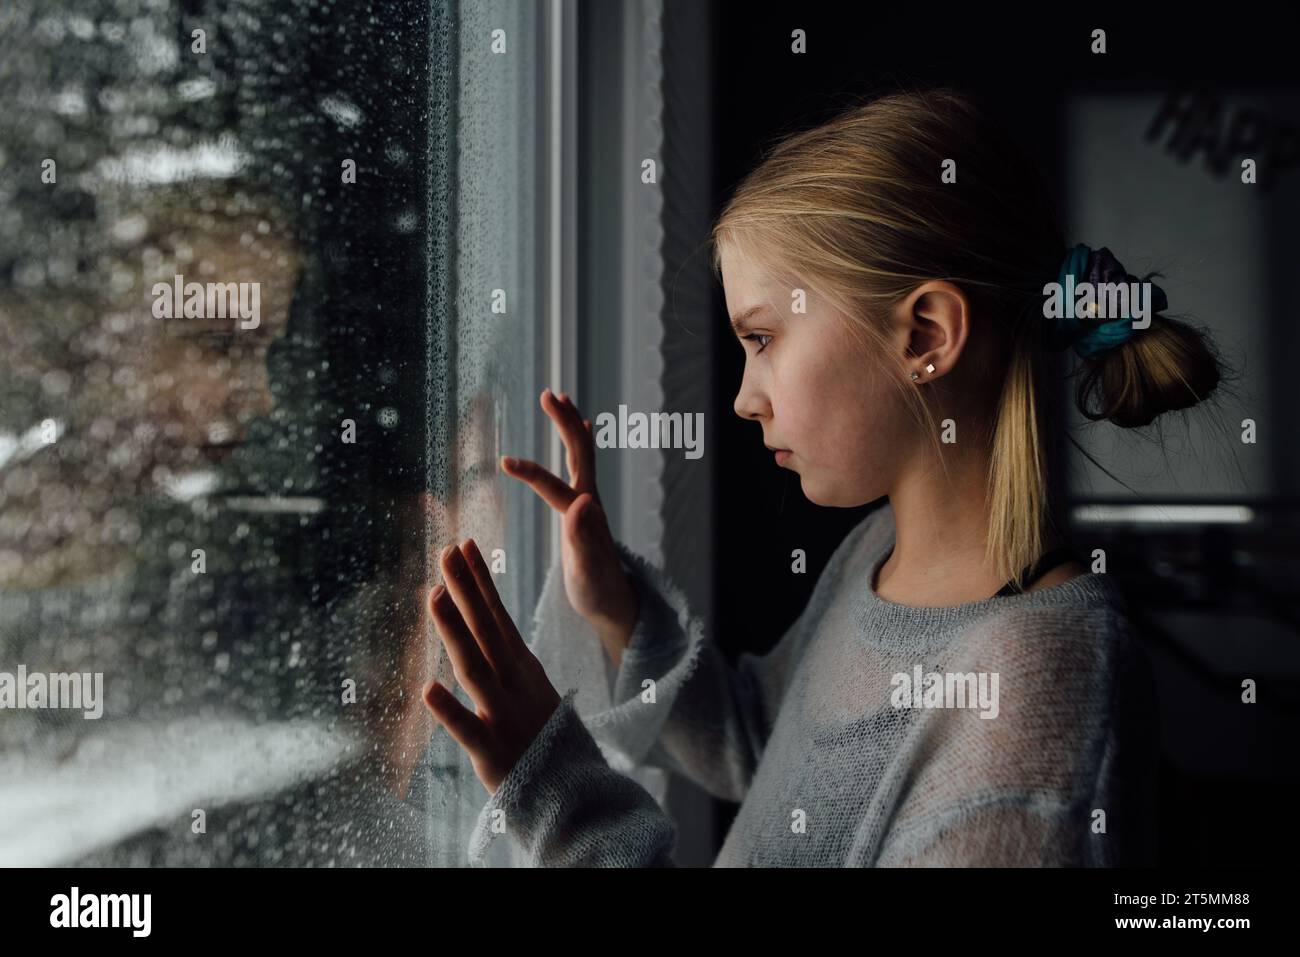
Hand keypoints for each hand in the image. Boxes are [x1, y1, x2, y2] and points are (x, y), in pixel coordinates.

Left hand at [422, 538, 561, 795]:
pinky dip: (449, 709)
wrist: (577, 797)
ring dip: (453, 630)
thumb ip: (510, 660)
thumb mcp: (534, 691)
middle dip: (466, 588)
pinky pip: (468, 729)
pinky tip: (427, 688)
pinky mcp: (493, 752)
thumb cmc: (547, 742)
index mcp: (523, 670)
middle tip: (447, 550)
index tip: (465, 545)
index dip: (480, 581)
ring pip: (475, 666)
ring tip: (433, 595)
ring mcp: (504, 716)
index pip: (498, 616)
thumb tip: (492, 627)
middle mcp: (515, 685)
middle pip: (486, 630)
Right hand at [501, 388, 638, 661]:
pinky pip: (583, 465)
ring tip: (559, 397)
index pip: (555, 486)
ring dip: (570, 424)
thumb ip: (585, 538)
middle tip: (548, 393)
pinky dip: (578, 442)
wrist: (615, 604)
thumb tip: (584, 503)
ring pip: (582, 454)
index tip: (503, 461)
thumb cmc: (598, 592)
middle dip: (563, 422)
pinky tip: (579, 431)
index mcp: (584, 515)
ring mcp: (589, 503)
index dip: (531, 473)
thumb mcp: (588, 570)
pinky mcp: (586, 508)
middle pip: (579, 453)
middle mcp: (590, 502)